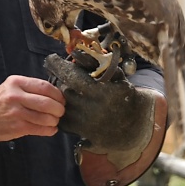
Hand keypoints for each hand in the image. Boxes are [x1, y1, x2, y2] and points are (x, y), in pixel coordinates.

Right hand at [0, 75, 64, 155]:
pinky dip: (50, 130)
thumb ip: (28, 89)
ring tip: (54, 121)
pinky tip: (50, 129)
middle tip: (60, 112)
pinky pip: (41, 129)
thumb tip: (54, 95)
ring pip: (47, 117)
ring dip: (54, 121)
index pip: (45, 86)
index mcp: (16, 82)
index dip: (57, 94)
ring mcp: (17, 112)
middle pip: (48, 102)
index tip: (61, 99)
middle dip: (59, 109)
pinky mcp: (17, 127)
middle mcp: (16, 95)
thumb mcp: (9, 88)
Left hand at [44, 53, 165, 169]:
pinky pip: (61, 117)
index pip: (69, 74)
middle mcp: (90, 108)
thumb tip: (75, 53)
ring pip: (59, 102)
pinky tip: (68, 102)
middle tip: (59, 72)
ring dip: (58, 92)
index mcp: (100, 91)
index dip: (57, 65)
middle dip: (58, 77)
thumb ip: (96, 62)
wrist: (132, 124)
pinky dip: (60, 108)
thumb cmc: (122, 94)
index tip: (52, 59)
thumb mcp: (115, 74)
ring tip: (65, 86)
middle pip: (61, 87)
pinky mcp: (79, 132)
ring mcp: (83, 122)